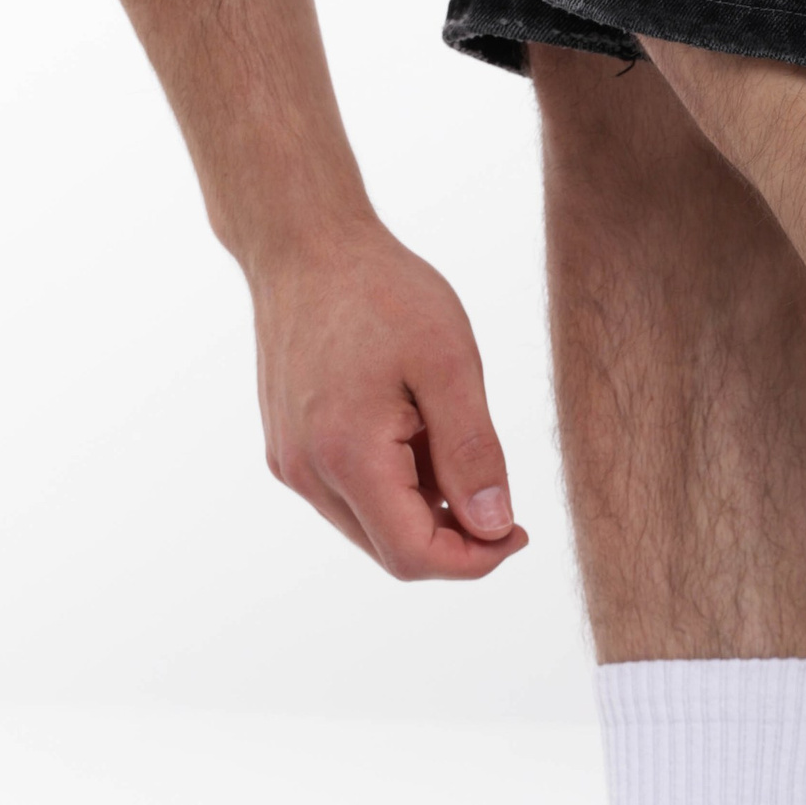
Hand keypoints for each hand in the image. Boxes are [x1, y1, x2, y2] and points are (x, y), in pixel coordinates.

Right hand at [250, 216, 527, 578]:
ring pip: (372, 527)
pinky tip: (412, 428)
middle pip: (393, 551)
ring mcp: (290, 463)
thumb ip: (473, 455)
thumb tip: (494, 528)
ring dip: (424, 507)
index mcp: (346, 455)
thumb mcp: (451, 366)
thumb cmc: (382, 291)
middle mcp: (306, 473)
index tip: (518, 529)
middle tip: (495, 485)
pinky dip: (394, 485)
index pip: (414, 556)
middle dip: (454, 536)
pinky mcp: (288, 450)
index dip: (475, 560)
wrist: (304, 244)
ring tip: (444, 433)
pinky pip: (350, 496)